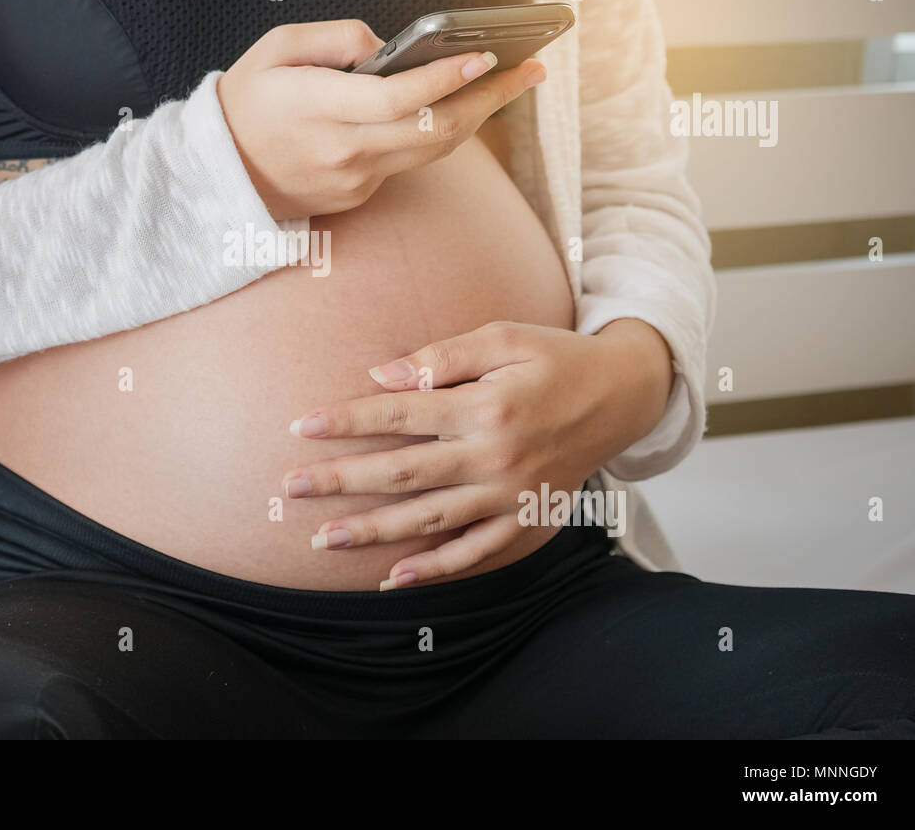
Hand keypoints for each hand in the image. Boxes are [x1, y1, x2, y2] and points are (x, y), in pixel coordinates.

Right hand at [217, 19, 545, 219]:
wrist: (219, 173)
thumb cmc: (248, 100)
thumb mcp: (276, 47)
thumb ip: (338, 38)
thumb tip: (390, 48)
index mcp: (317, 109)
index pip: (397, 99)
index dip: (446, 79)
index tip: (487, 56)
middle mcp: (342, 151)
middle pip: (433, 131)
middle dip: (491, 98)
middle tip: (532, 68)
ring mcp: (354, 180)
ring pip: (433, 150)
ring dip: (479, 116)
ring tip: (514, 82)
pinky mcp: (358, 194)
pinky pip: (409, 161)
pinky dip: (439, 133)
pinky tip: (463, 105)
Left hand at [282, 319, 673, 588]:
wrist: (624, 395)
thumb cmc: (555, 358)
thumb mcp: (503, 338)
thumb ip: (441, 359)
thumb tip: (381, 378)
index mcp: (486, 406)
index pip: (399, 416)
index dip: (346, 422)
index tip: (300, 427)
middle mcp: (496, 457)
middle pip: (402, 474)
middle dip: (341, 481)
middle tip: (290, 488)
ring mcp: (511, 495)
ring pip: (429, 520)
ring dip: (372, 532)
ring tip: (323, 539)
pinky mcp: (525, 520)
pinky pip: (475, 553)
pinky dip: (435, 568)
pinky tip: (394, 578)